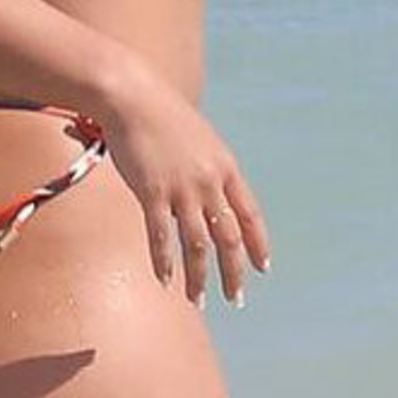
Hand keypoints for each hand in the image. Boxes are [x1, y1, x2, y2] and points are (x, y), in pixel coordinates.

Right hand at [99, 56, 269, 305]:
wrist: (134, 98)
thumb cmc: (163, 115)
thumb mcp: (200, 139)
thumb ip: (208, 167)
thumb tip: (207, 191)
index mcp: (226, 168)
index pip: (250, 215)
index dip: (258, 244)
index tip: (263, 268)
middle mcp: (209, 182)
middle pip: (228, 237)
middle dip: (233, 272)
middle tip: (234, 298)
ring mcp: (182, 189)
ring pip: (197, 244)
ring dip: (198, 277)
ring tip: (198, 299)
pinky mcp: (152, 193)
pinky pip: (161, 236)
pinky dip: (164, 261)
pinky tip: (165, 280)